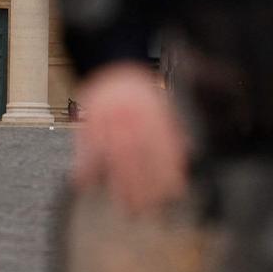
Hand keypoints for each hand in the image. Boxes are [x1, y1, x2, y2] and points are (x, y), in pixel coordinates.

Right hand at [70, 63, 189, 214]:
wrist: (113, 61)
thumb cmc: (139, 90)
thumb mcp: (162, 104)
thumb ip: (173, 129)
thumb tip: (187, 154)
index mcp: (152, 111)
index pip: (162, 146)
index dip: (168, 172)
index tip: (172, 193)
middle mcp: (132, 115)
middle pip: (138, 156)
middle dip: (143, 187)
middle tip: (147, 210)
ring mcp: (109, 117)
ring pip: (114, 155)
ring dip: (119, 184)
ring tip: (125, 206)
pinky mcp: (89, 118)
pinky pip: (87, 145)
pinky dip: (85, 166)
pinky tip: (86, 184)